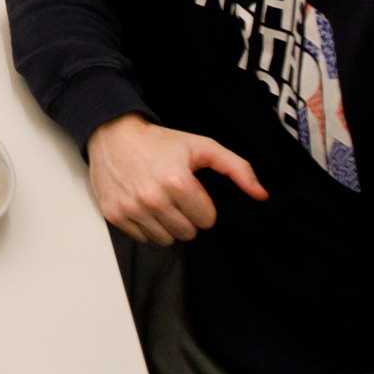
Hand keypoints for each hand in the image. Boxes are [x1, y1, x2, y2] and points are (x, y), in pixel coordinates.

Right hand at [87, 114, 267, 245]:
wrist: (112, 134)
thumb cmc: (160, 141)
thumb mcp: (202, 146)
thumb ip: (237, 168)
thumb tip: (261, 195)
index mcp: (177, 182)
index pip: (207, 220)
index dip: (203, 205)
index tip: (192, 191)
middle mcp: (153, 199)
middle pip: (187, 233)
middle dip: (186, 217)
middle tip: (176, 197)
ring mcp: (131, 208)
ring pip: (165, 239)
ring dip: (167, 224)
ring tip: (160, 202)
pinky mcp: (114, 214)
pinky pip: (142, 238)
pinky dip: (146, 226)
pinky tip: (143, 205)